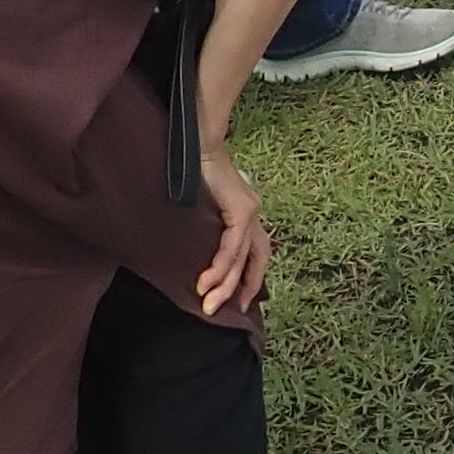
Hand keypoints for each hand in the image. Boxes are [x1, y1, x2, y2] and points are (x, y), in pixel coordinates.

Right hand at [193, 143, 270, 316]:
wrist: (197, 143)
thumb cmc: (196, 172)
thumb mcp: (204, 208)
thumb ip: (209, 228)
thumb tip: (196, 252)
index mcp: (248, 214)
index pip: (256, 254)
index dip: (251, 280)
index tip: (241, 304)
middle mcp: (254, 214)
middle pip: (257, 260)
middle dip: (242, 289)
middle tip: (221, 310)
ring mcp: (250, 211)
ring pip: (242, 257)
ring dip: (226, 283)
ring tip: (208, 302)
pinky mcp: (241, 209)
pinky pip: (233, 246)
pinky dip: (221, 265)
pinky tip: (208, 280)